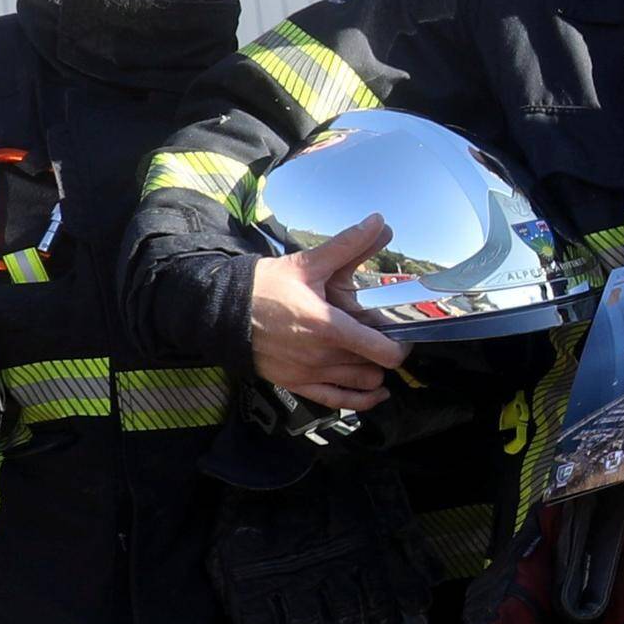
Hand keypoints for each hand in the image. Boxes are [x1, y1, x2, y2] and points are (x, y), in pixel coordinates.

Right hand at [248, 218, 406, 414]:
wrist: (220, 311)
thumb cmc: (264, 287)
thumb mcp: (308, 265)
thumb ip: (348, 246)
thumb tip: (379, 221)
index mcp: (328, 327)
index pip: (383, 352)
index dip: (401, 346)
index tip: (403, 335)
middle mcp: (322, 357)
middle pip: (374, 366)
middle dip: (384, 353)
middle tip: (384, 337)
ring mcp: (309, 374)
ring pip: (361, 386)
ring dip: (373, 374)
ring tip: (374, 357)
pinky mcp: (296, 384)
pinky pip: (337, 402)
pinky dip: (359, 400)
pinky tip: (373, 393)